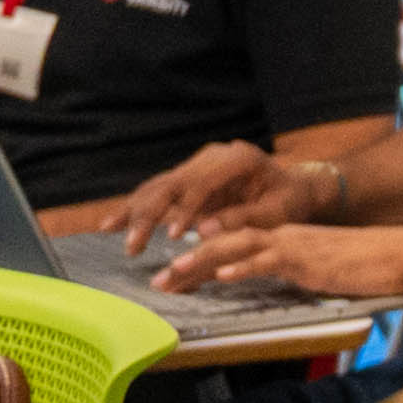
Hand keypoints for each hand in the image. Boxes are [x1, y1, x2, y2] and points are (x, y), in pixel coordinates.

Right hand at [105, 141, 293, 252]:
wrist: (292, 187)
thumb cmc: (288, 201)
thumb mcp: (276, 213)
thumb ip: (243, 218)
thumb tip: (203, 230)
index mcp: (239, 159)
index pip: (203, 183)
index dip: (186, 209)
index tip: (174, 235)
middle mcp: (214, 156)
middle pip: (173, 182)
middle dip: (149, 213)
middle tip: (133, 245)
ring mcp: (199, 165)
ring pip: (159, 184)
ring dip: (135, 210)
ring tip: (110, 231)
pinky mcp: (189, 177)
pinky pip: (159, 191)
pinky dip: (137, 207)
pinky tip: (112, 224)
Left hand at [158, 217, 402, 300]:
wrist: (397, 255)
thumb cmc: (364, 266)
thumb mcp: (319, 269)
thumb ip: (291, 272)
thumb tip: (268, 286)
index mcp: (282, 239)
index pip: (231, 246)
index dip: (199, 261)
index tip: (173, 277)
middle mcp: (281, 236)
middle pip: (224, 243)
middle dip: (187, 262)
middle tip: (157, 280)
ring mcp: (293, 245)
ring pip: (236, 247)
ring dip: (202, 262)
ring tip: (173, 275)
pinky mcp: (306, 258)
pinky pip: (268, 260)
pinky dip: (242, 267)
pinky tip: (222, 276)